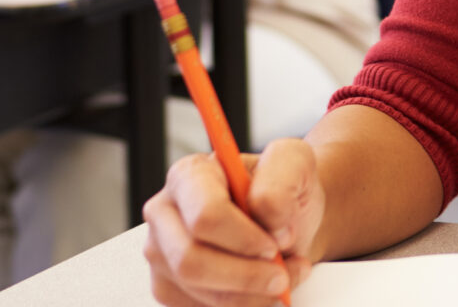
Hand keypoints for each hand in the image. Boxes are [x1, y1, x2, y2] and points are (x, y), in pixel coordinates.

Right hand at [144, 139, 324, 306]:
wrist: (286, 221)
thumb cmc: (284, 189)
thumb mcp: (295, 164)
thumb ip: (280, 182)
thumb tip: (268, 220)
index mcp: (189, 175)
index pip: (204, 215)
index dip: (242, 238)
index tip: (275, 246)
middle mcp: (165, 214)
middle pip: (191, 261)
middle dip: (245, 276)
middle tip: (282, 276)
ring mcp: (162, 255)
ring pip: (199, 292)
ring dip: (251, 296)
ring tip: (284, 279)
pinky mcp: (170, 288)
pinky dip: (243, 306)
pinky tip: (262, 291)